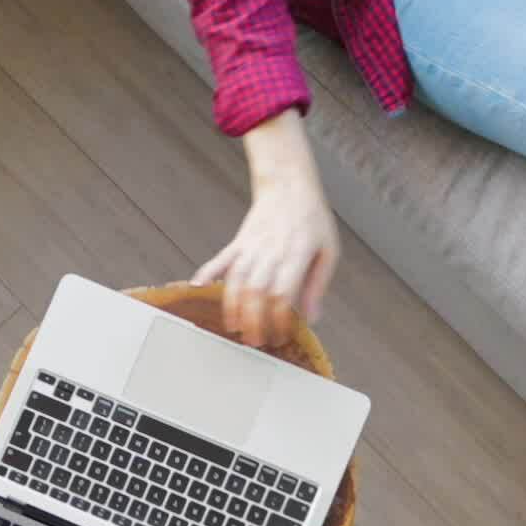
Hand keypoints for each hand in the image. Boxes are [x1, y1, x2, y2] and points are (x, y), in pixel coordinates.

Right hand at [196, 112, 338, 344]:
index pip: (283, 292)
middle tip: (254, 340)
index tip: (279, 335)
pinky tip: (197, 288)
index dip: (278, 317)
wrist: (289, 185)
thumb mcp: (328, 251)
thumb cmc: (312, 219)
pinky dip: (207, 273)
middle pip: (257, 290)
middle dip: (253, 319)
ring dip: (232, 305)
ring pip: (237, 279)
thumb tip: (312, 318)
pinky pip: (221, 260)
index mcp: (297, 254)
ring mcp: (252, 246)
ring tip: (232, 327)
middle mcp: (272, 251)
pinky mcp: (239, 242)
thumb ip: (318, 285)